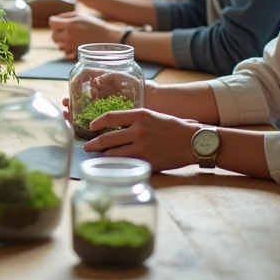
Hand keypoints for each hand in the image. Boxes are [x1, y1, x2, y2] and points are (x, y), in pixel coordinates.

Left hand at [49, 11, 119, 57]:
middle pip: (53, 35)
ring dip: (64, 42)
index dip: (55, 22)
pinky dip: (68, 50)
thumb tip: (54, 19)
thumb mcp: (81, 16)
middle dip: (58, 33)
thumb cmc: (94, 26)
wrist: (108, 39)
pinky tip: (76, 46)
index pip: (51, 23)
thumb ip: (65, 16)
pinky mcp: (74, 55)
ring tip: (75, 38)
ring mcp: (70, 47)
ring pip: (58, 45)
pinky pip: (64, 53)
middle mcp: (68, 36)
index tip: (59, 22)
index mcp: (70, 24)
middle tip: (69, 31)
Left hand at [82, 108, 200, 171]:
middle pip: (107, 138)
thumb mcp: (153, 116)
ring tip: (98, 156)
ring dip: (103, 156)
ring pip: (113, 154)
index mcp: (140, 115)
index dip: (97, 122)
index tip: (91, 126)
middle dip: (93, 144)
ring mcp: (142, 147)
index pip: (110, 117)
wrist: (193, 142)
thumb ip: (134, 119)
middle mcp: (138, 130)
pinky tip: (112, 164)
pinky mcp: (146, 161)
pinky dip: (116, 164)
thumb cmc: (174, 127)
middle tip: (86, 147)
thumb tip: (115, 124)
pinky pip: (125, 163)